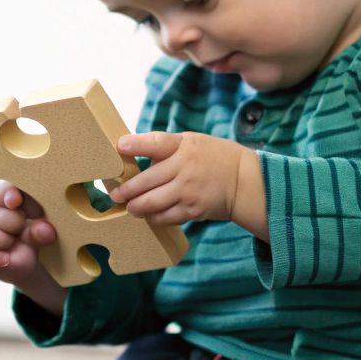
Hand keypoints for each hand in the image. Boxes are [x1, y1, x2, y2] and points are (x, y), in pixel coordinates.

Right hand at [0, 182, 60, 290]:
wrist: (28, 262)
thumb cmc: (32, 236)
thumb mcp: (41, 231)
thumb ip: (41, 229)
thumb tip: (45, 231)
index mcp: (4, 198)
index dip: (7, 193)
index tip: (16, 201)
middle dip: (14, 222)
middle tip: (24, 229)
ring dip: (5, 241)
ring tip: (17, 246)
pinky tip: (6, 260)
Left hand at [109, 132, 261, 231]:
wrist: (244, 180)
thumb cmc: (213, 158)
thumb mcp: (192, 142)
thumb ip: (165, 148)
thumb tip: (130, 155)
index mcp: (183, 146)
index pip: (156, 143)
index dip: (135, 145)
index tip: (119, 147)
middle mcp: (184, 168)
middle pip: (145, 181)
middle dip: (125, 190)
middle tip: (116, 195)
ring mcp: (188, 191)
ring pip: (151, 203)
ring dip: (135, 207)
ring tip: (130, 207)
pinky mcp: (192, 210)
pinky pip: (165, 217)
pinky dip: (153, 217)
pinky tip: (149, 215)